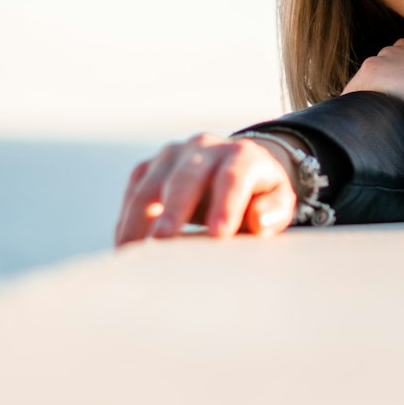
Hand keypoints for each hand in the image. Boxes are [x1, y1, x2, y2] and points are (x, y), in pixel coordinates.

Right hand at [114, 133, 296, 246]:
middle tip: (164, 241)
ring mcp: (171, 155)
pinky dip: (127, 223)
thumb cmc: (257, 195)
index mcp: (241, 155)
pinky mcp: (147, 168)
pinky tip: (126, 250)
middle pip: (186, 177)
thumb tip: (258, 221)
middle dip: (174, 210)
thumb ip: (274, 210)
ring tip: (133, 256)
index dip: (225, 206)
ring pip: (149, 185)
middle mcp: (204, 148)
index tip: (218, 236)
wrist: (231, 169)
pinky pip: (132, 194)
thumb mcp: (277, 200)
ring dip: (138, 221)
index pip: (233, 178)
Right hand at [341, 37, 403, 113]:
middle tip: (390, 111)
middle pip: (372, 77)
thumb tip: (370, 117)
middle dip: (377, 91)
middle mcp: (384, 53)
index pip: (351, 93)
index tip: (358, 119)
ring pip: (392, 64)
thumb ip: (375, 112)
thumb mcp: (393, 116)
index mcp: (371, 71)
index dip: (353, 108)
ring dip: (396, 78)